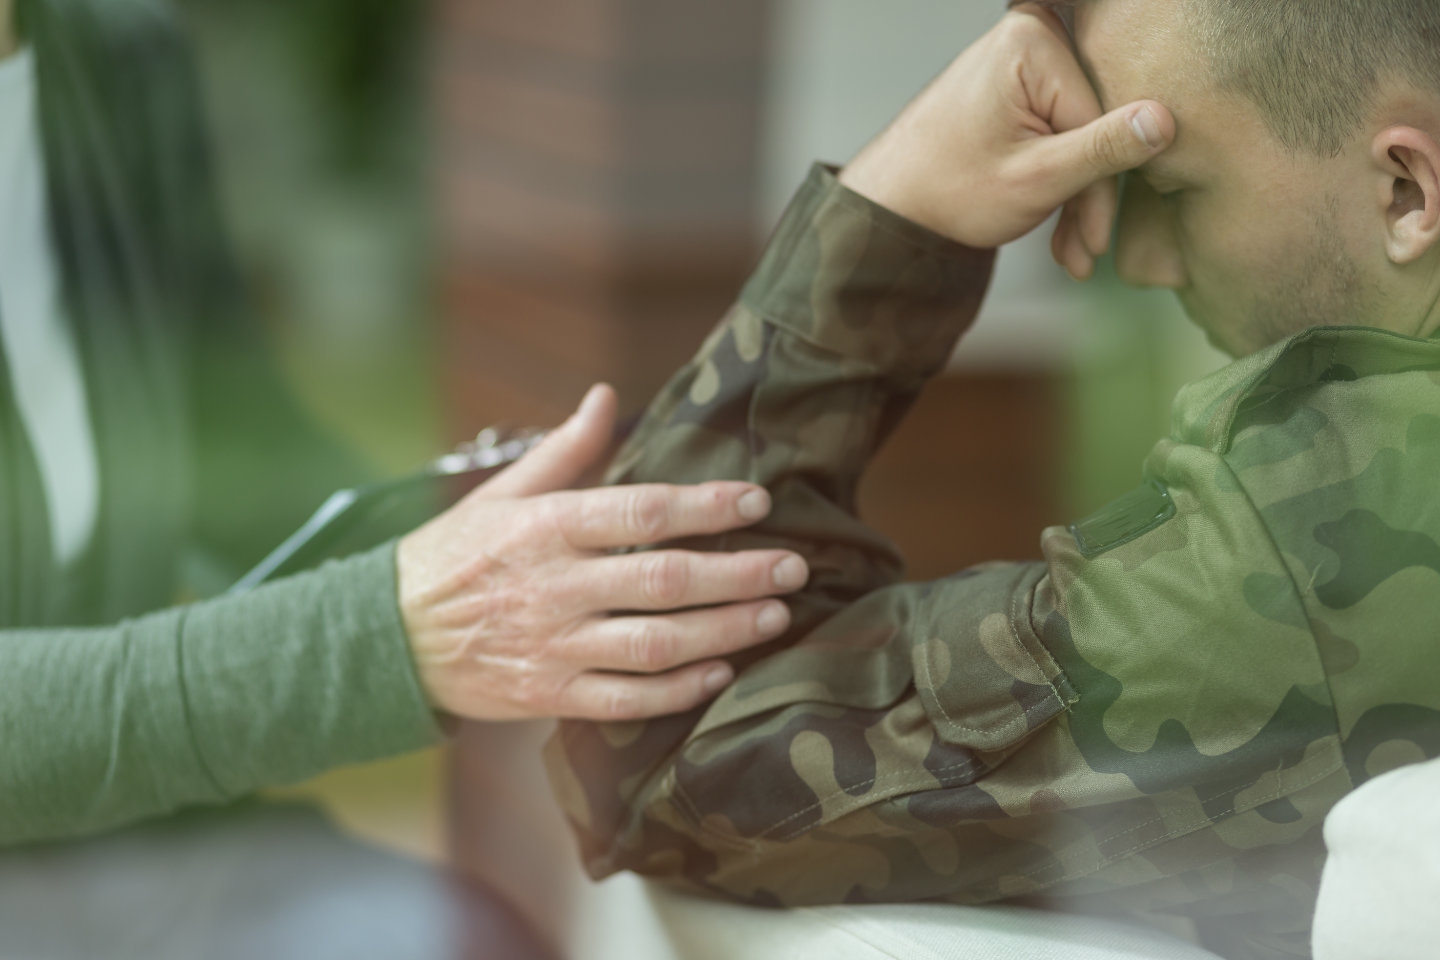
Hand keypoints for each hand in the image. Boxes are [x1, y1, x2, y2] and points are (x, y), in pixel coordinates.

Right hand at [397, 385, 808, 722]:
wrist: (387, 638)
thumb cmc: (453, 555)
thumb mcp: (501, 494)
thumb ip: (564, 451)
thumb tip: (607, 396)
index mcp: (546, 527)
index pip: (642, 511)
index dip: (707, 505)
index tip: (758, 501)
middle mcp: (555, 586)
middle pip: (664, 579)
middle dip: (738, 573)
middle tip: (794, 566)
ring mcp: (554, 645)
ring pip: (656, 643)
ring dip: (723, 630)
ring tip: (774, 616)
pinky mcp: (551, 695)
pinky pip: (627, 699)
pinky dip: (679, 689)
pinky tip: (720, 671)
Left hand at [838, 2, 1175, 278]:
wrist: (893, 206)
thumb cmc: (950, 192)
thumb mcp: (1037, 179)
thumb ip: (1104, 150)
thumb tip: (1165, 121)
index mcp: (1033, 41)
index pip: (1101, 116)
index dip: (1103, 187)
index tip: (1097, 243)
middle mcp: (1030, 33)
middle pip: (1093, 121)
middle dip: (1090, 197)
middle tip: (1085, 257)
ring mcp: (1023, 56)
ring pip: (1079, 132)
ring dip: (1076, 197)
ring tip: (1070, 255)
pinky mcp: (1020, 82)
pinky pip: (1059, 128)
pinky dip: (1059, 179)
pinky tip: (1059, 232)